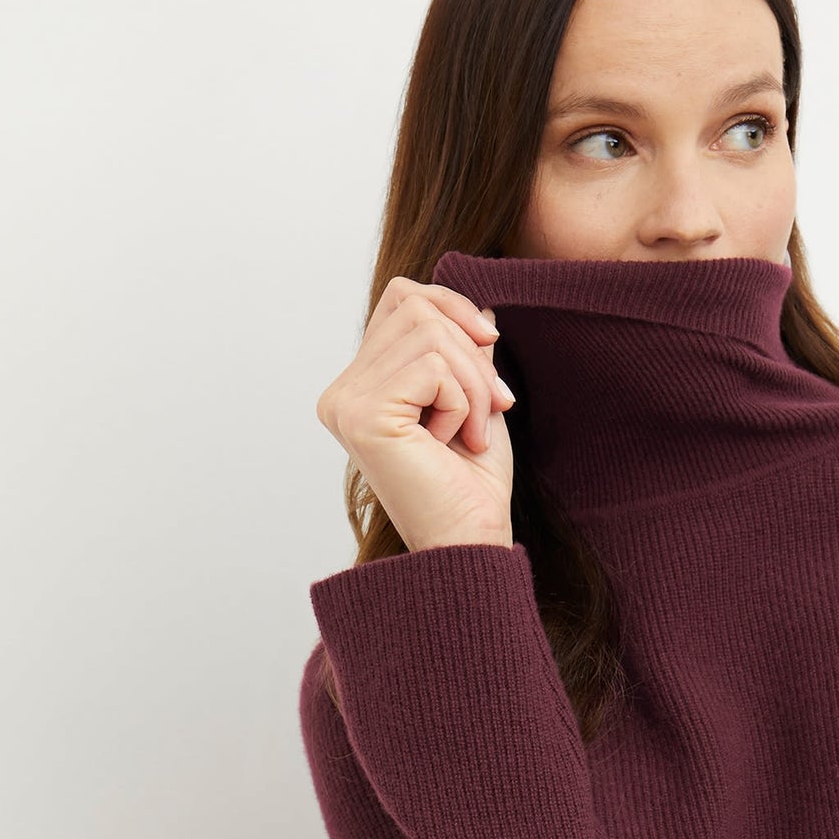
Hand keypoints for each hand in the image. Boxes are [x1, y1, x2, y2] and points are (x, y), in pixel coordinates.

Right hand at [315, 278, 518, 552]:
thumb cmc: (472, 484)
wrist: (470, 540)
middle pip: (417, 308)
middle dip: (473, 355)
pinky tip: (454, 442)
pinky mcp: (363, 415)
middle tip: (495, 409)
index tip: (492, 344)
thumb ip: (467, 352)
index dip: (454, 307)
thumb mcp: (476, 400)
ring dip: (474, 384)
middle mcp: (343, 392)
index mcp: (362, 385)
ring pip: (429, 334)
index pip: (402, 298)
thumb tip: (479, 306)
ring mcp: (347, 402)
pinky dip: (462, 403)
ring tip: (473, 433)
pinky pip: (432, 367)